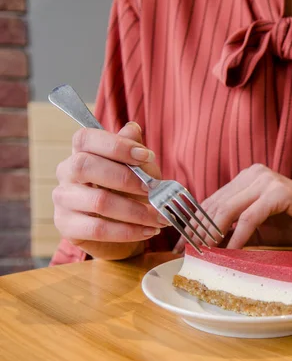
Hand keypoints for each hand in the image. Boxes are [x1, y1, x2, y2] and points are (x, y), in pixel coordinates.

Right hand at [53, 122, 169, 259]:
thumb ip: (135, 153)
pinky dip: (128, 231)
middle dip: (125, 178)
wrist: (121, 230)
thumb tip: (133, 129)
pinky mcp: (66, 226)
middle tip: (153, 189)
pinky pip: (98, 229)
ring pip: (98, 201)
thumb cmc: (129, 192)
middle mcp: (66, 172)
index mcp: (81, 152)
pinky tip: (148, 231)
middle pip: (85, 165)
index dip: (116, 145)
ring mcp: (63, 199)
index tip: (146, 156)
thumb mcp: (139, 170)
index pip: (86, 138)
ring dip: (136, 211)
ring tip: (160, 217)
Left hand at [173, 164, 291, 252]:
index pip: (211, 201)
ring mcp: (266, 180)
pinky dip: (237, 237)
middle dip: (197, 231)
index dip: (192, 224)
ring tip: (203, 255)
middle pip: (215, 204)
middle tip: (186, 254)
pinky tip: (230, 253)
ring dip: (212, 235)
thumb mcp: (258, 229)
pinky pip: (250, 217)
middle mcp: (253, 173)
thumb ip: (233, 230)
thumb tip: (202, 246)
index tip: (180, 246)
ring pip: (228, 209)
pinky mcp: (279, 191)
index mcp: (246, 178)